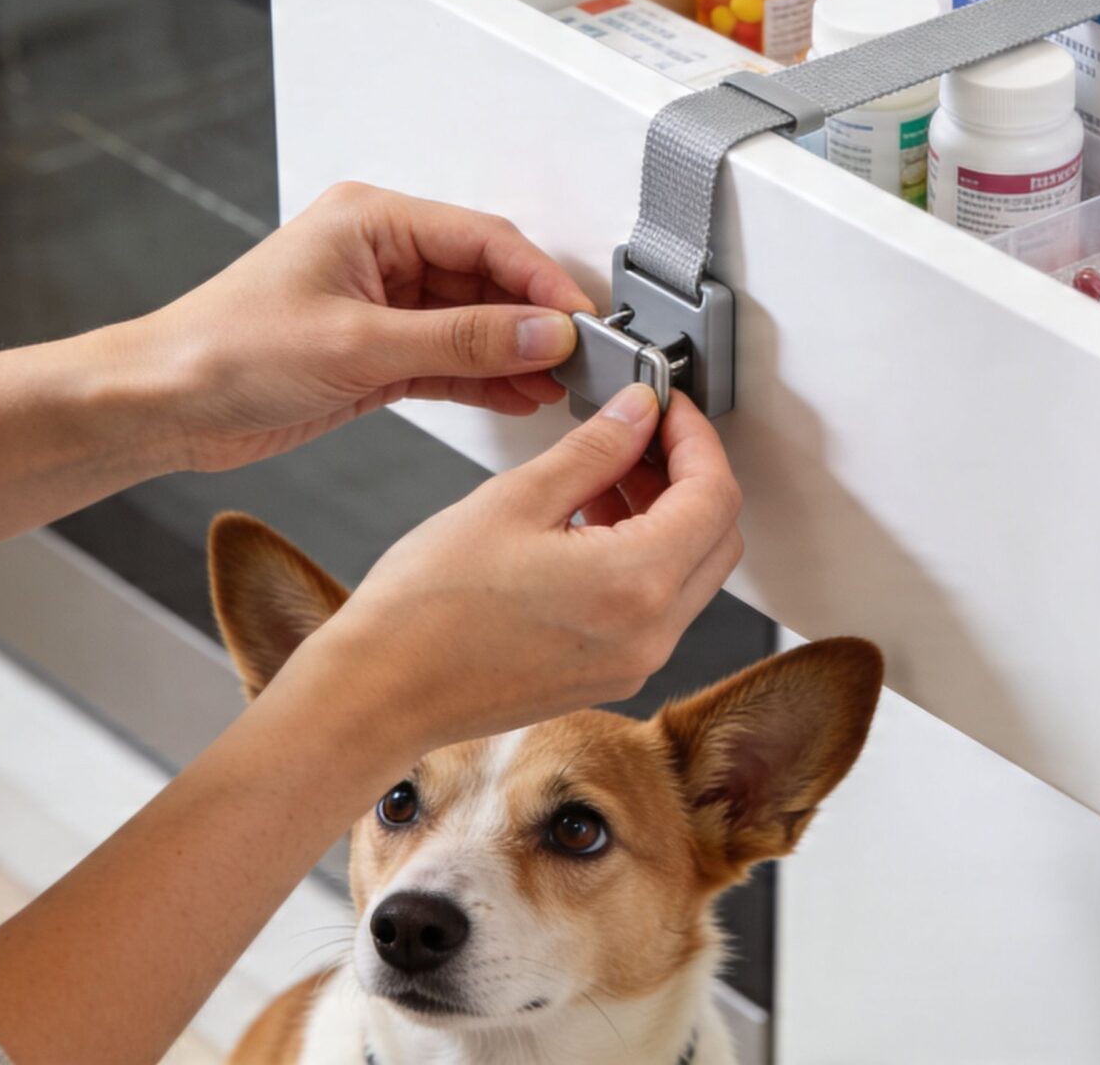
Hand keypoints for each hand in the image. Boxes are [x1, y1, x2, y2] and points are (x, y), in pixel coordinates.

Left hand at [134, 182, 594, 471]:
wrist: (161, 405)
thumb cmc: (222, 351)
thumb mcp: (356, 344)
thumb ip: (458, 339)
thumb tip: (538, 332)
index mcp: (371, 220)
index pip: (483, 237)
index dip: (539, 280)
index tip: (581, 320)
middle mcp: (379, 254)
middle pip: (485, 277)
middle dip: (534, 319)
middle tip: (585, 357)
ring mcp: (378, 305)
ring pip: (472, 322)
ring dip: (515, 353)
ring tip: (564, 384)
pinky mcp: (373, 354)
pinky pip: (448, 358)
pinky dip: (484, 377)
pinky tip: (522, 395)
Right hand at [289, 382, 745, 754]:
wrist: (381, 691)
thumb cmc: (426, 610)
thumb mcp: (514, 500)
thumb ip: (593, 450)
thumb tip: (637, 413)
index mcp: (635, 584)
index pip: (715, 494)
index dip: (695, 436)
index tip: (665, 407)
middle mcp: (650, 634)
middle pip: (717, 536)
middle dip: (688, 475)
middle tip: (638, 434)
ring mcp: (632, 662)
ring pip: (690, 572)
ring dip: (665, 515)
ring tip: (603, 475)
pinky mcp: (608, 674)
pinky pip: (655, 605)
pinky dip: (642, 557)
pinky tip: (587, 525)